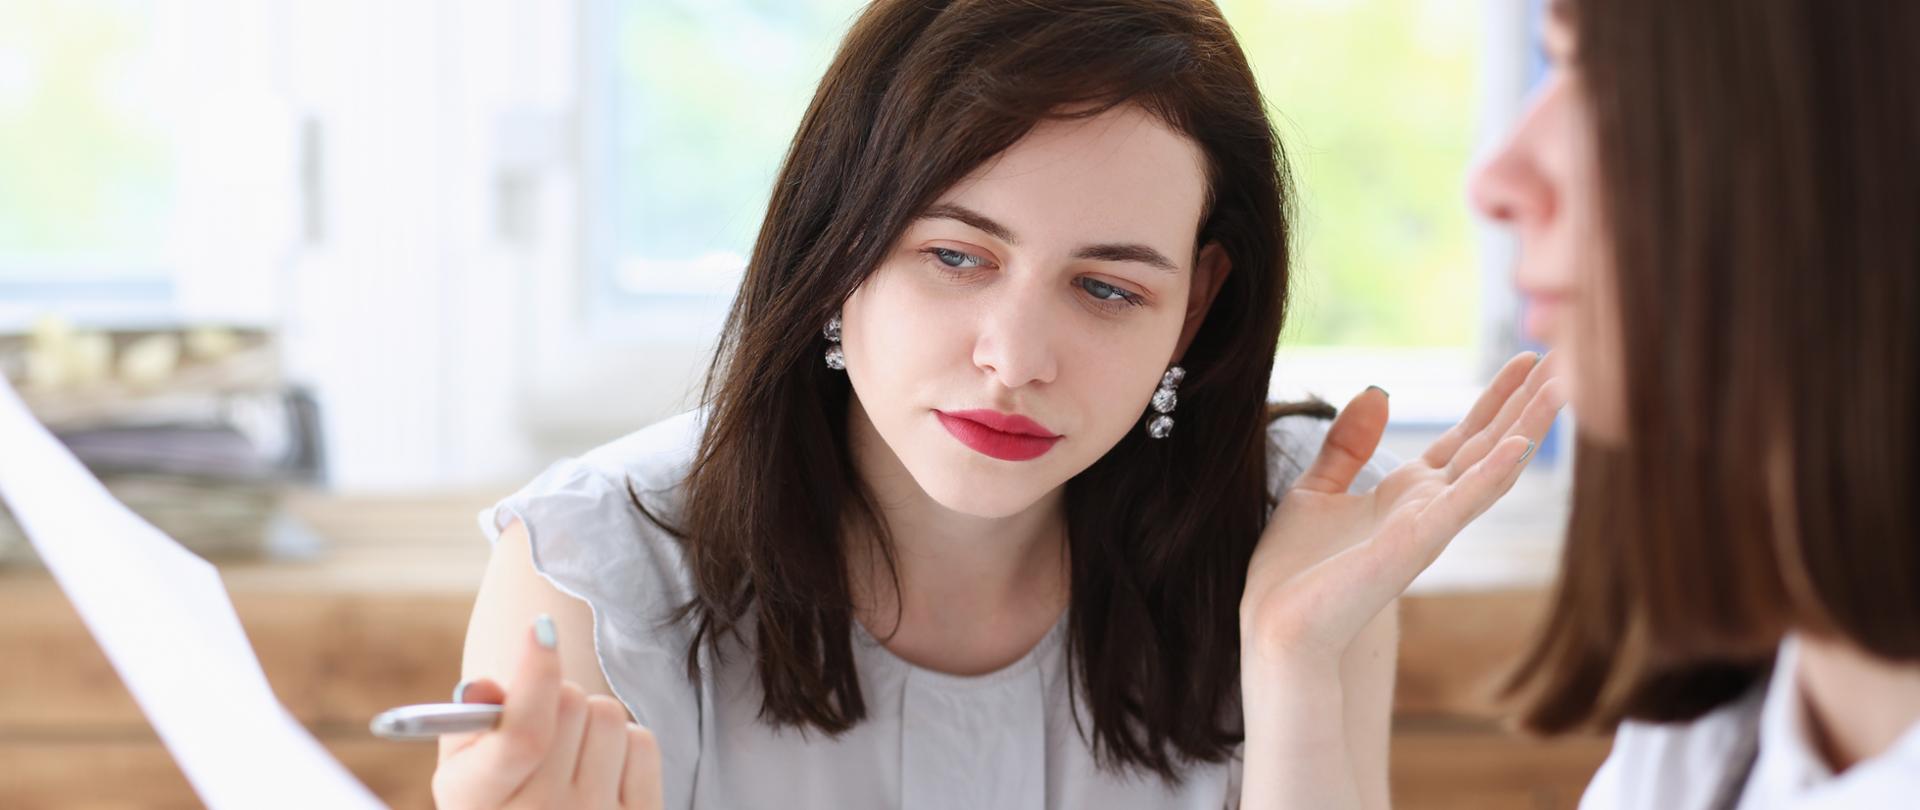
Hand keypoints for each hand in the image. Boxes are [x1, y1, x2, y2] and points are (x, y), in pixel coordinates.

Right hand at [431, 616, 662, 809]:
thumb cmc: (498, 799)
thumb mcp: (465, 770)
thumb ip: (466, 726)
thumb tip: (482, 686)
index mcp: (480, 801)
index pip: (522, 733)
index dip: (535, 673)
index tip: (541, 626)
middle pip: (569, 703)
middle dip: (558, 696)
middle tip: (547, 720)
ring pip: (608, 715)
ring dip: (592, 720)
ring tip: (573, 751)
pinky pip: (642, 742)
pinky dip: (625, 744)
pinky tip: (603, 770)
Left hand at [1241, 351, 1565, 665]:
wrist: (1277, 628)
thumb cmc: (1293, 575)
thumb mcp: (1314, 491)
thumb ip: (1346, 446)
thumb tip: (1376, 392)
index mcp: (1407, 495)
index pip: (1465, 438)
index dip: (1497, 398)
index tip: (1527, 360)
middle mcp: (1428, 508)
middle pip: (1490, 445)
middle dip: (1527, 402)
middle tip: (1567, 355)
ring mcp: (1428, 526)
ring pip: (1491, 468)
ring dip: (1527, 426)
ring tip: (1563, 385)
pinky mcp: (1414, 544)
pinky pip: (1462, 503)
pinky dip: (1492, 473)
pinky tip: (1522, 442)